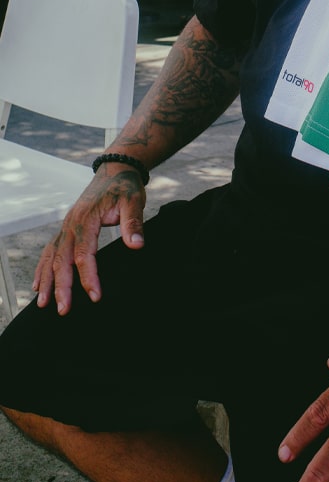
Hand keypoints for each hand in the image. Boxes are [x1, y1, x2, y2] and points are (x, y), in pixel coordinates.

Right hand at [33, 164, 145, 314]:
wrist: (115, 171)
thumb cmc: (125, 187)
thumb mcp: (133, 200)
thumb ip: (133, 222)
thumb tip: (136, 245)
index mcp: (86, 219)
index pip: (85, 254)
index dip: (89, 277)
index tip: (95, 296)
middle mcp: (71, 224)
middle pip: (62, 259)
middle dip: (61, 287)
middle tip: (63, 310)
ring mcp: (66, 226)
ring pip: (51, 257)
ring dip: (47, 281)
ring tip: (44, 304)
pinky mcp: (67, 227)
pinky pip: (49, 250)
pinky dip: (42, 268)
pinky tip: (39, 284)